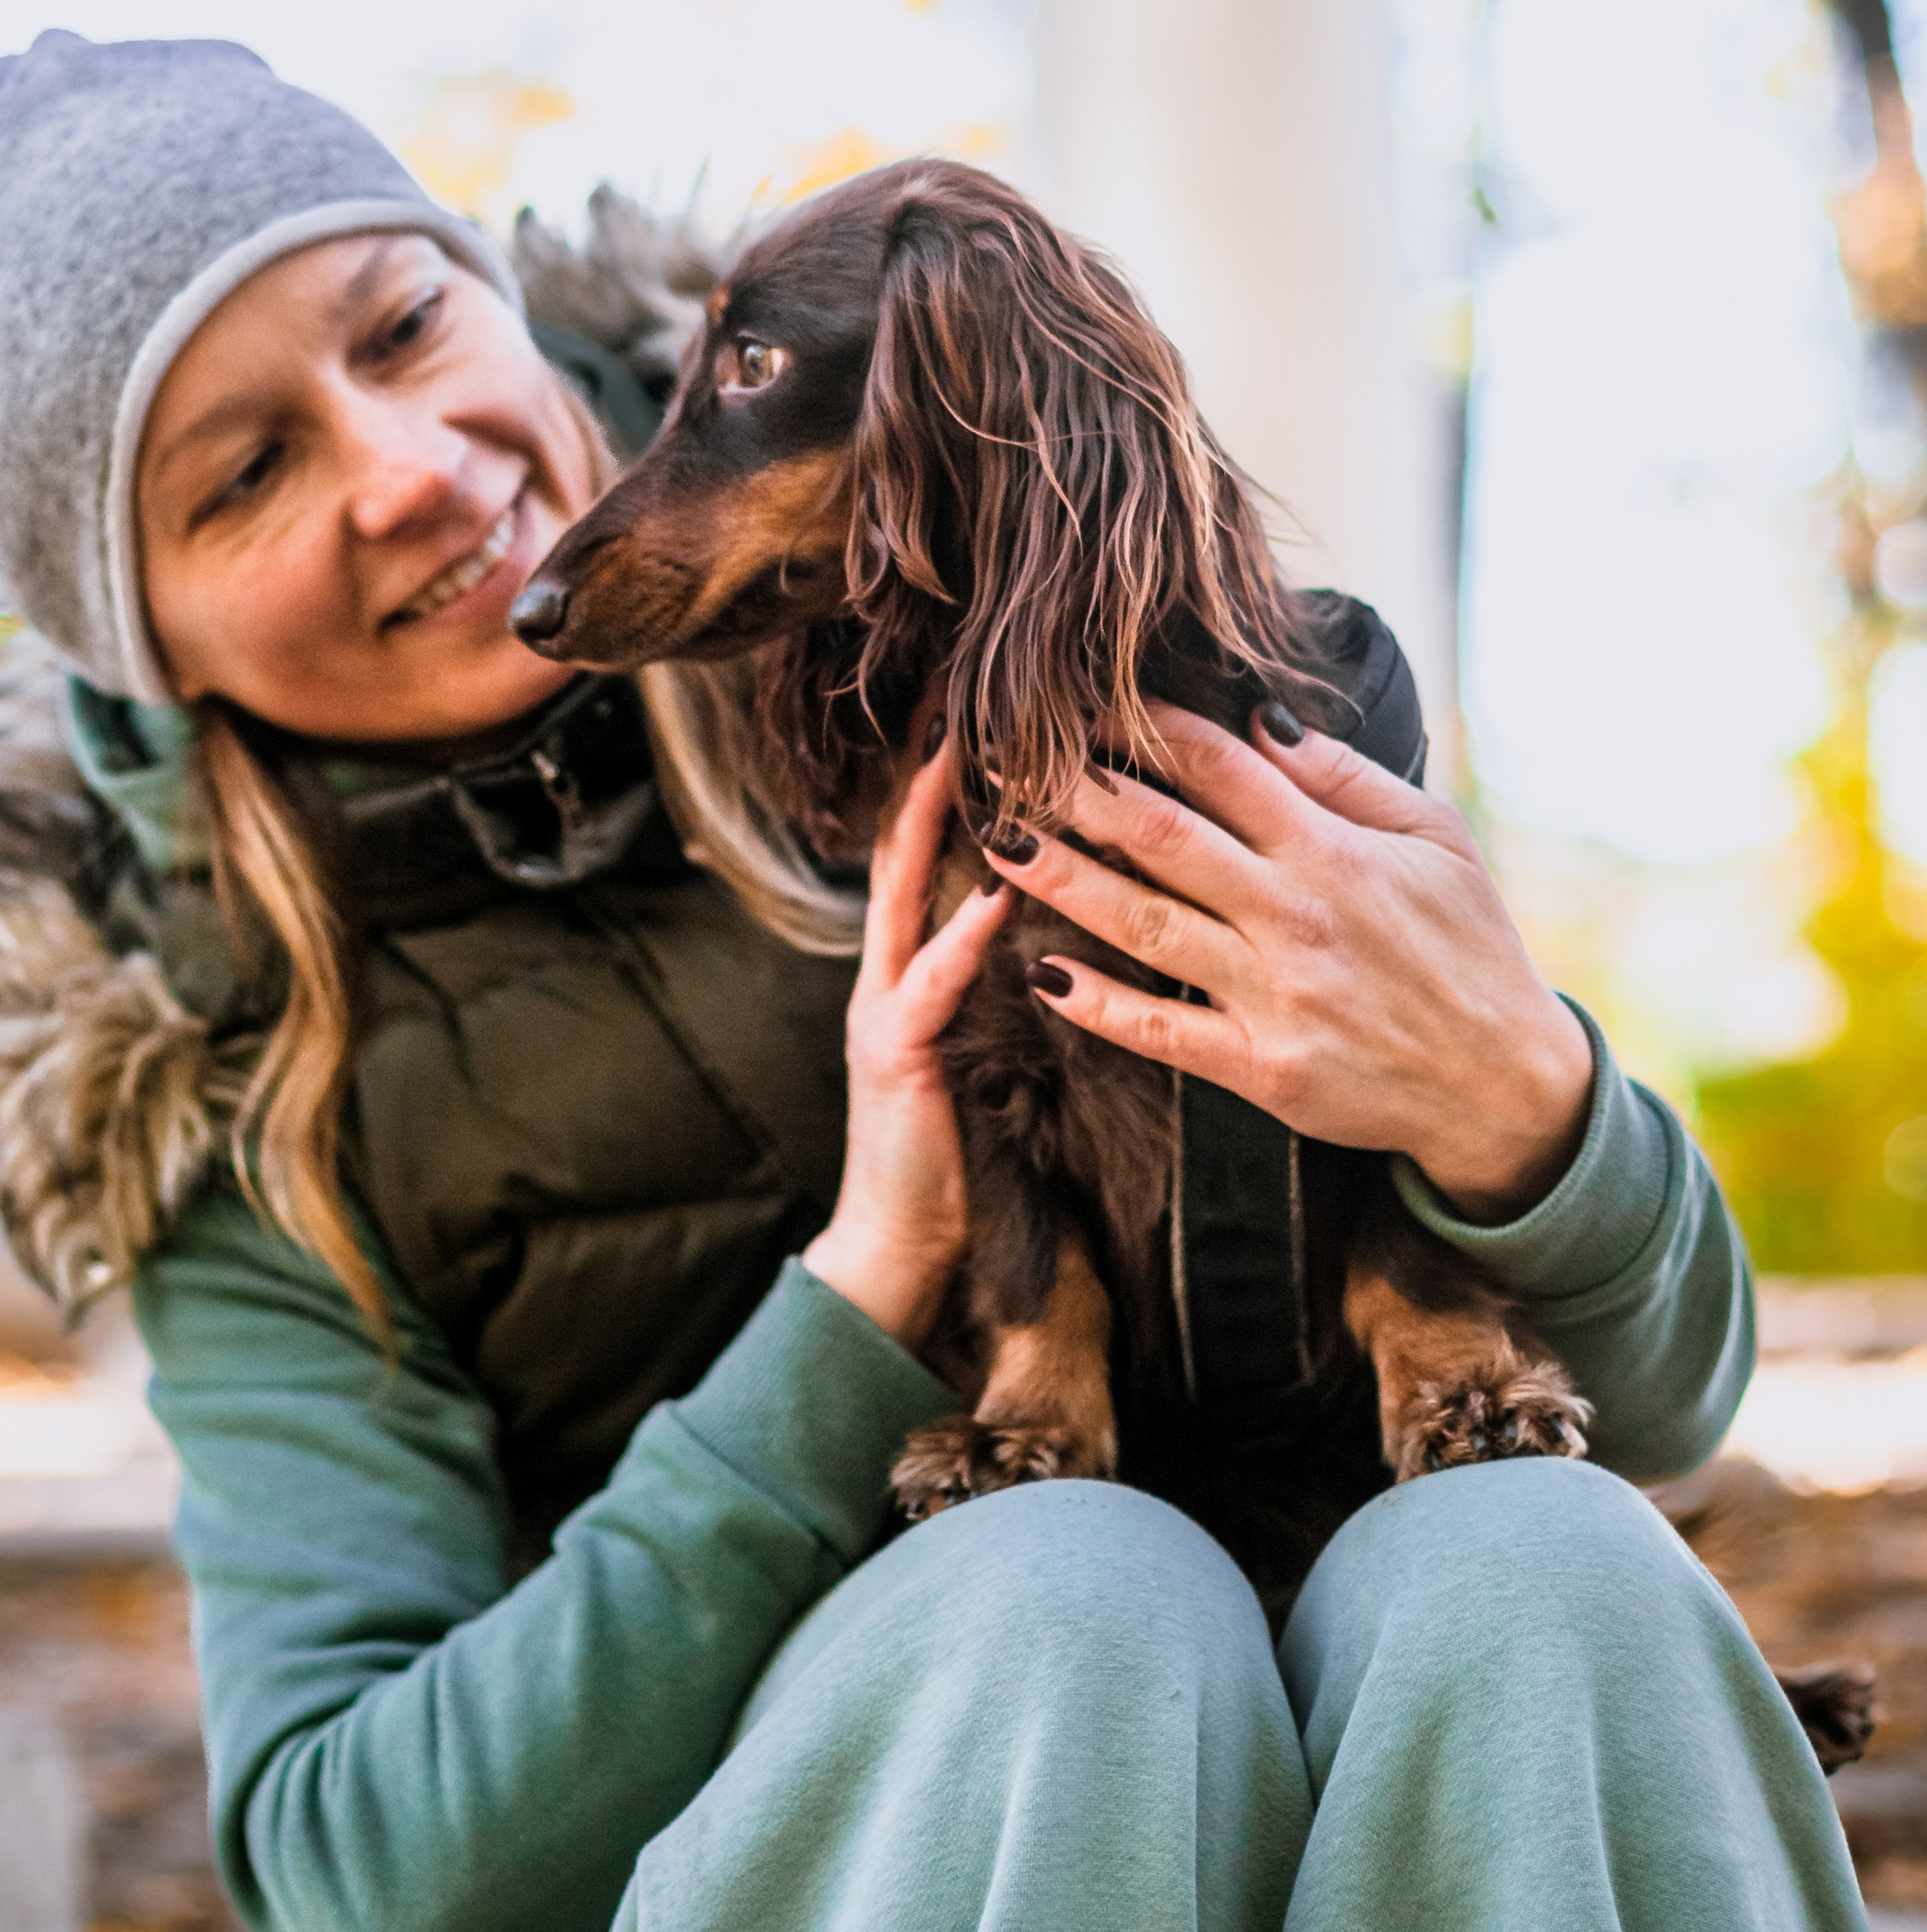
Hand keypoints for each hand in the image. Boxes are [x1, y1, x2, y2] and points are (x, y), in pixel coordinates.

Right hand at [802, 736, 1013, 1349]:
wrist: (899, 1245)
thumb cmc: (955, 1145)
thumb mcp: (978, 1039)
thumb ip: (996, 973)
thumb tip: (1048, 907)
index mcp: (914, 959)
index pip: (927, 843)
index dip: (947, 769)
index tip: (978, 699)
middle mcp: (889, 966)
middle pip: (903, 841)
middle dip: (928, 763)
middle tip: (958, 686)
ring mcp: (882, 1004)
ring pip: (904, 892)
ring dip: (937, 821)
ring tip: (972, 753)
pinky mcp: (893, 1055)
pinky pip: (930, 983)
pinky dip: (961, 935)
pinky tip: (994, 893)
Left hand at [985, 705, 1591, 1221]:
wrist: (1503, 1085)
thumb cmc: (1470, 946)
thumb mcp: (1437, 840)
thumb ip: (1347, 776)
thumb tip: (1262, 714)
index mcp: (1334, 851)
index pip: (1219, 767)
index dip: (1143, 727)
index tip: (1080, 701)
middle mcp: (1294, 916)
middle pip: (1161, 834)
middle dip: (1075, 789)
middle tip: (1006, 756)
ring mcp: (1273, 996)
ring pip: (1143, 924)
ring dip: (1062, 880)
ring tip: (997, 841)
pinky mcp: (1261, 1070)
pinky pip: (1161, 1032)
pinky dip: (1099, 1004)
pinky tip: (1042, 974)